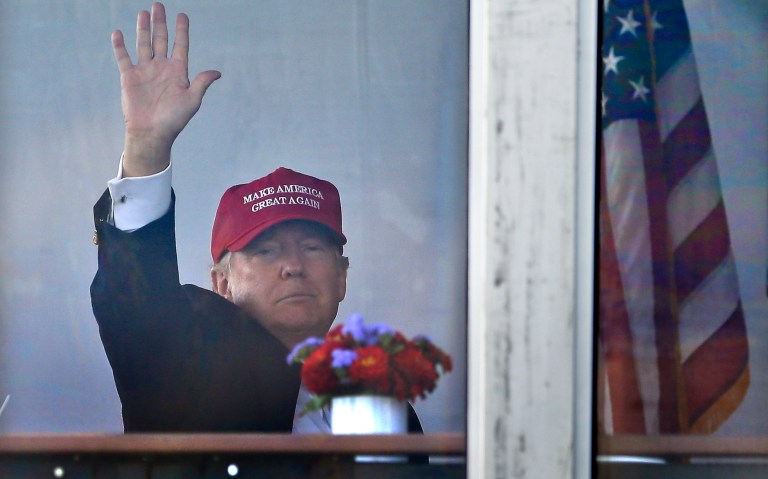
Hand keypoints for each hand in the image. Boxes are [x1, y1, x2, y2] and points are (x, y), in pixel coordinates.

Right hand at [112, 2, 220, 176]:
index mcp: (177, 71)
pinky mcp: (129, 77)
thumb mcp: (192, 100)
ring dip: (143, 28)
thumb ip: (201, 83)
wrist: (152, 132)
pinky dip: (120, 45)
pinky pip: (124, 57)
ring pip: (144, 44)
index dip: (181, 31)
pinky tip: (118, 33)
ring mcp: (145, 71)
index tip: (182, 15)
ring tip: (144, 12)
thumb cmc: (174, 120)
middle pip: (161, 39)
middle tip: (159, 5)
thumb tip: (217, 72)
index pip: (180, 46)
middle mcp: (161, 68)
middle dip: (160, 22)